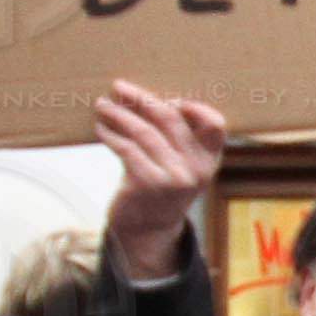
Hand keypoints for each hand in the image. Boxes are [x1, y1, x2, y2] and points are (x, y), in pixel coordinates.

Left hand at [94, 80, 226, 279]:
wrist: (149, 229)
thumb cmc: (161, 187)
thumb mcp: (181, 166)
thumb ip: (178, 140)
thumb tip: (146, 97)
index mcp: (209, 160)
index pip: (215, 125)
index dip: (196, 108)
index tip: (172, 98)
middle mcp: (196, 169)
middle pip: (170, 119)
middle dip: (142, 99)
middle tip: (120, 86)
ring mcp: (173, 178)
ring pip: (144, 132)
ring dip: (119, 114)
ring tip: (102, 104)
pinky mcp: (147, 184)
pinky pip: (127, 149)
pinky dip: (111, 135)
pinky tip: (101, 128)